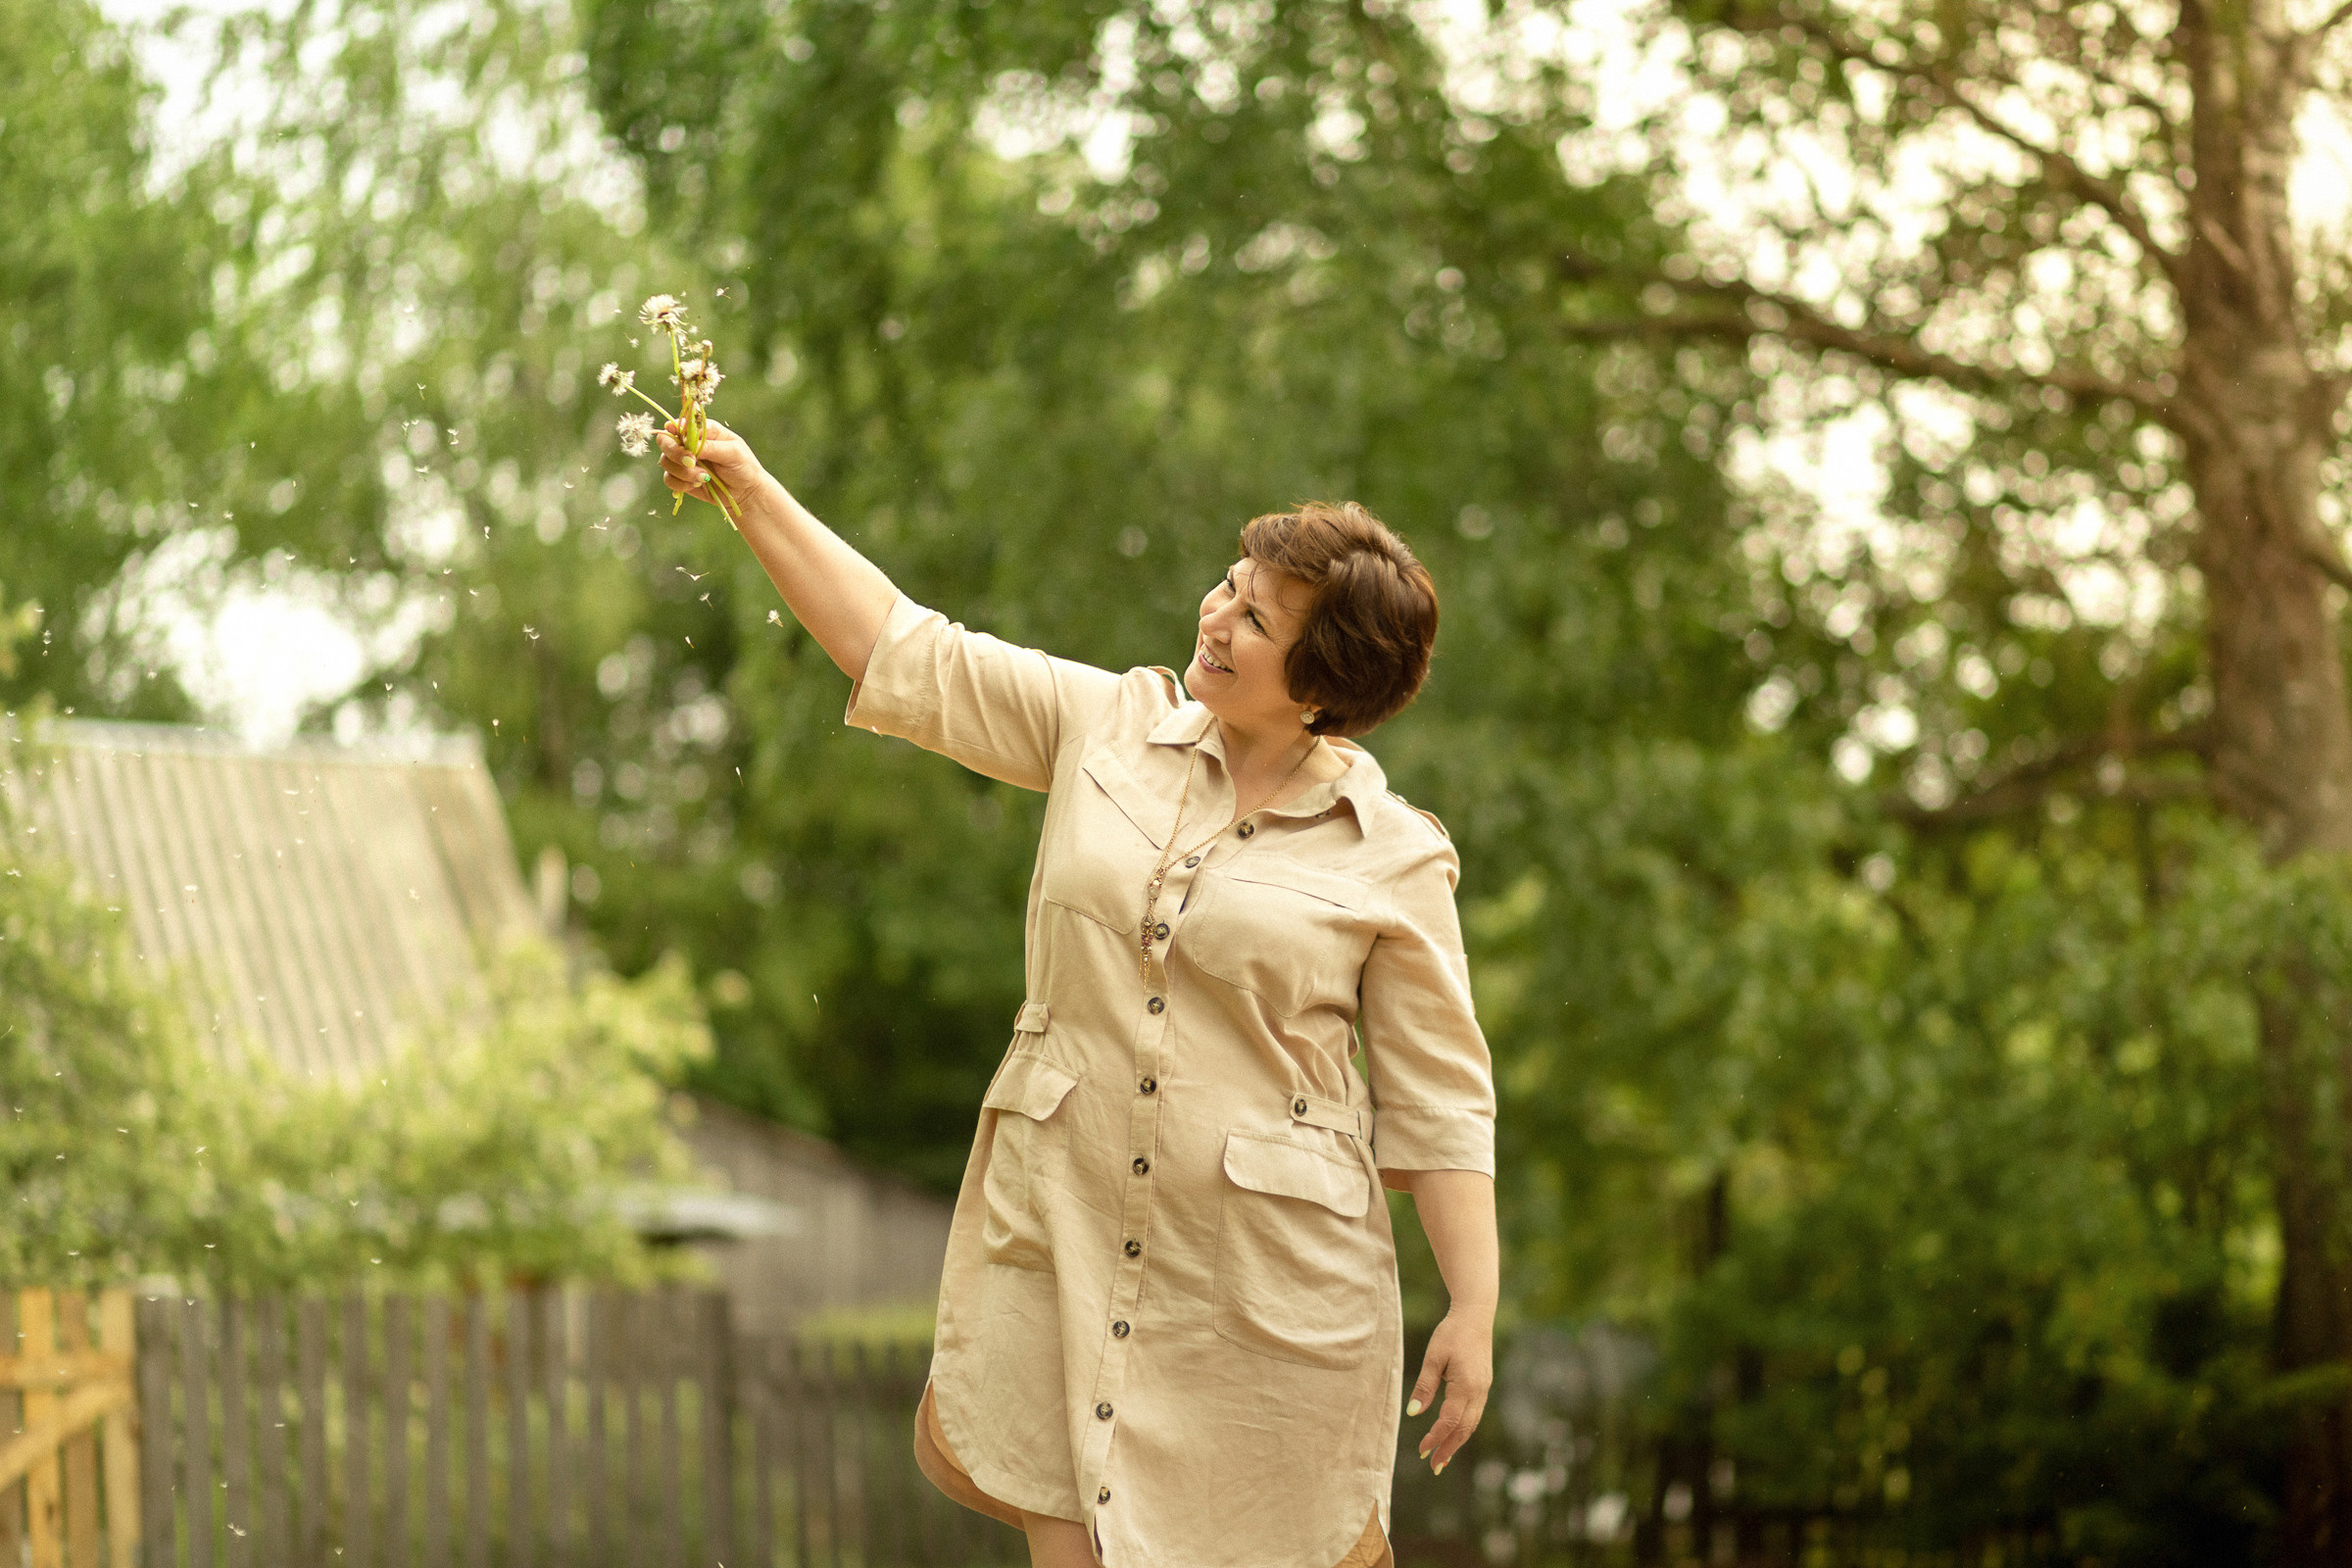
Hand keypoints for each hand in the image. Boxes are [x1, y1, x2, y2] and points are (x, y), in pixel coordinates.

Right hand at [658, 417, 763, 510]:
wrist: (746, 492)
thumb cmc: (744, 466)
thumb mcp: (733, 452)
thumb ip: (710, 446)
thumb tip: (688, 442)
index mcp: (703, 430)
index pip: (680, 424)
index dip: (675, 430)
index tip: (683, 442)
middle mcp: (689, 443)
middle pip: (665, 441)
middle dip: (675, 452)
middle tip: (691, 462)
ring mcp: (683, 461)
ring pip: (665, 461)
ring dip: (683, 472)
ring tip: (704, 478)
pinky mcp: (681, 478)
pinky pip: (669, 479)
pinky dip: (681, 484)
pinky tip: (697, 485)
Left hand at [1407, 1304, 1493, 1474]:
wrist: (1476, 1315)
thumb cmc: (1451, 1333)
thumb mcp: (1433, 1357)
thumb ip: (1424, 1386)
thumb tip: (1414, 1413)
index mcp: (1466, 1386)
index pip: (1449, 1421)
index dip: (1435, 1438)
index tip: (1422, 1450)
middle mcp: (1478, 1391)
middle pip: (1464, 1429)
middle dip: (1449, 1449)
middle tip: (1434, 1466)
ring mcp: (1484, 1389)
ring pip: (1471, 1423)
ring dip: (1457, 1441)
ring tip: (1443, 1458)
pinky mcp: (1483, 1385)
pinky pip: (1474, 1413)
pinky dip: (1464, 1428)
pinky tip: (1454, 1434)